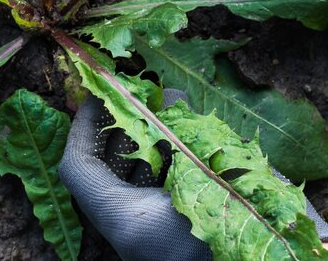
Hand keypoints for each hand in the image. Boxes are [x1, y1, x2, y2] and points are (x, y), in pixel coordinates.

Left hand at [59, 90, 327, 260]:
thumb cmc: (249, 212)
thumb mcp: (208, 158)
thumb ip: (179, 122)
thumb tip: (166, 92)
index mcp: (127, 220)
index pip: (78, 167)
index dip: (82, 125)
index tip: (98, 95)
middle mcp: (130, 233)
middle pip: (100, 170)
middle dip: (115, 128)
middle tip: (134, 98)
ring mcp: (147, 236)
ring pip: (124, 180)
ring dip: (137, 143)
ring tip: (159, 113)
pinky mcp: (168, 235)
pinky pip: (148, 194)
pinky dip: (157, 165)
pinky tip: (180, 142)